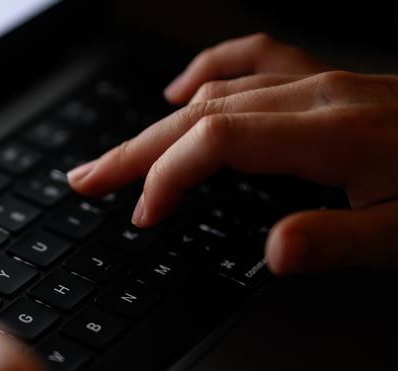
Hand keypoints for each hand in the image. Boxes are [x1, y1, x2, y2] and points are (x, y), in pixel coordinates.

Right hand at [68, 34, 397, 274]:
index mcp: (329, 133)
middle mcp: (314, 97)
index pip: (217, 142)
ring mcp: (316, 84)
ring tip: (117, 151)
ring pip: (214, 93)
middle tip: (87, 179)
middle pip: (199, 115)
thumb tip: (271, 255)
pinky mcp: (321, 84)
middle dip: (134, 151)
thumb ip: (336, 241)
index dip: (168, 176)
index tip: (144, 216)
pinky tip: (180, 90)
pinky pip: (252, 62)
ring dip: (156, 122)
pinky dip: (207, 72)